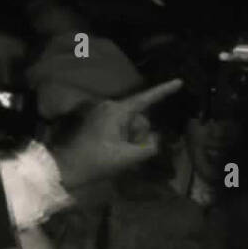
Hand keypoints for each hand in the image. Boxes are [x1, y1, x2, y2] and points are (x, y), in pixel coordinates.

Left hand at [52, 79, 182, 189]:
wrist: (68, 167)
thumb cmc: (97, 161)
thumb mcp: (127, 157)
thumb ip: (149, 147)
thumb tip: (157, 139)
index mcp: (118, 111)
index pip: (146, 98)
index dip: (164, 91)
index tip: (179, 82)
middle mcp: (111, 106)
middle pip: (139, 118)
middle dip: (141, 135)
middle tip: (130, 154)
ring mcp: (103, 112)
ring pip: (130, 124)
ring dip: (132, 140)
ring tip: (121, 155)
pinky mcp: (98, 120)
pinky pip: (121, 126)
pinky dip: (124, 139)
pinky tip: (117, 152)